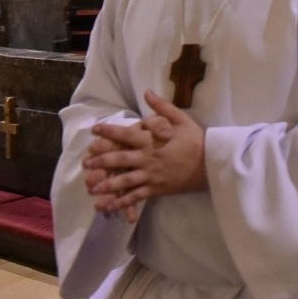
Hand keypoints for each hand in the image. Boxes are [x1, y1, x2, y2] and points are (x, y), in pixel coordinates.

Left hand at [85, 90, 208, 212]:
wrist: (211, 163)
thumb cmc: (195, 140)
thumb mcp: (181, 119)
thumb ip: (161, 107)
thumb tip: (147, 92)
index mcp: (152, 140)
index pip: (126, 134)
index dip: (109, 131)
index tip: (94, 130)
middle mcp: (148, 158)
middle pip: (119, 159)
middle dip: (100, 161)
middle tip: (86, 164)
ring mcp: (151, 175)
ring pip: (124, 180)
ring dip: (107, 184)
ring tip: (92, 188)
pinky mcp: (157, 188)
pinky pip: (137, 196)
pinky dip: (123, 202)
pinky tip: (110, 206)